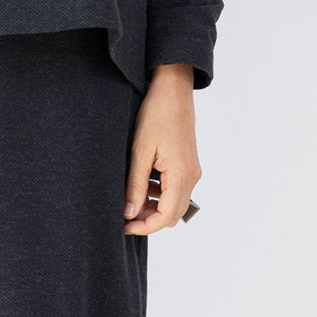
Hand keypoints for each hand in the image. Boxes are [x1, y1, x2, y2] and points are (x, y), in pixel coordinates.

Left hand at [123, 65, 200, 233]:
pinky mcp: (188, 164)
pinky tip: (143, 184)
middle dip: (149, 220)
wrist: (173, 90)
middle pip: (172, 214)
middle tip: (125, 215)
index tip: (124, 226)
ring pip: (175, 203)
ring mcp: (192, 170)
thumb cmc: (156, 115)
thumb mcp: (140, 151)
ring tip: (131, 198)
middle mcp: (191, 177)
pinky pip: (176, 189)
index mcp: (181, 175)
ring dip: (154, 207)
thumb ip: (136, 185)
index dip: (145, 227)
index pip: (166, 217)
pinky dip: (160, 194)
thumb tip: (130, 213)